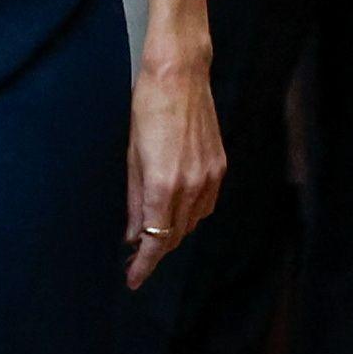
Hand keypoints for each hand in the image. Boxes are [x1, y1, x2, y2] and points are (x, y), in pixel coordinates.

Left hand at [124, 56, 222, 291]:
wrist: (180, 74)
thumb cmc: (147, 108)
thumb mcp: (131, 155)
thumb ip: (134, 199)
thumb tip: (133, 233)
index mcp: (163, 184)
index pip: (156, 240)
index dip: (144, 264)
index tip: (133, 279)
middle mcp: (192, 186)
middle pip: (175, 235)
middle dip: (156, 249)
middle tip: (136, 256)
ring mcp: (210, 176)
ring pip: (192, 222)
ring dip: (174, 232)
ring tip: (153, 231)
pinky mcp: (220, 165)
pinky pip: (207, 204)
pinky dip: (190, 214)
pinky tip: (176, 210)